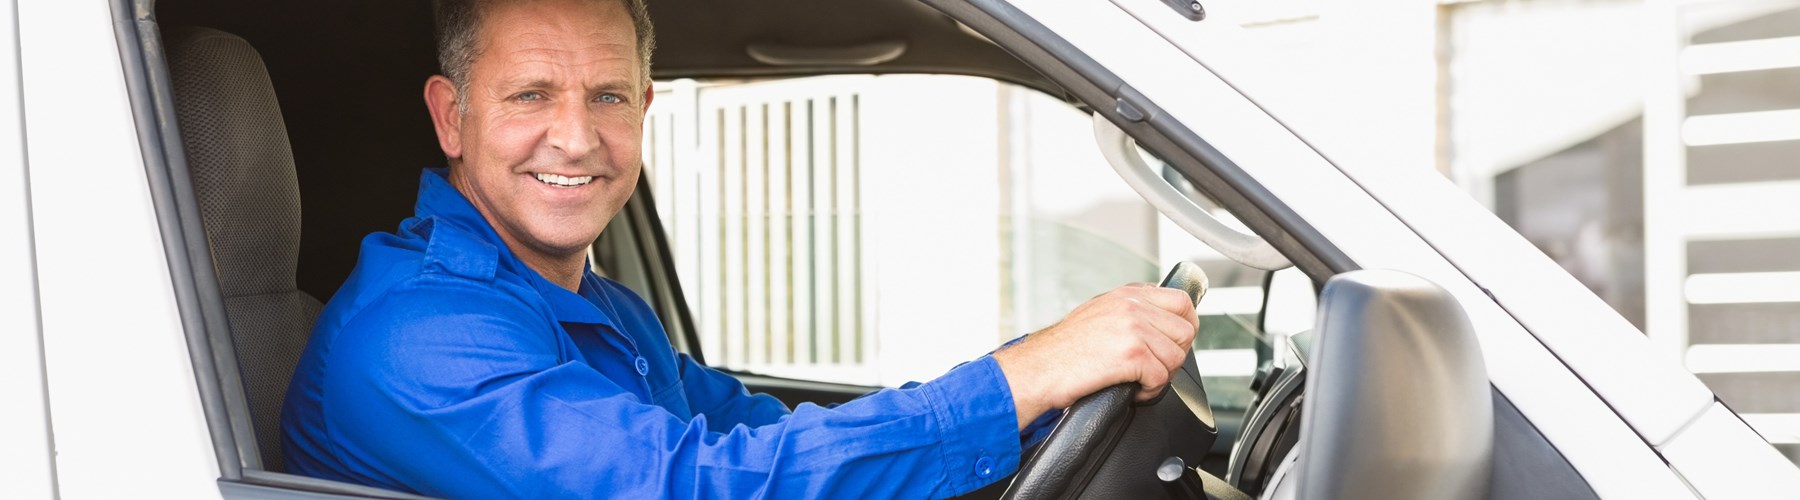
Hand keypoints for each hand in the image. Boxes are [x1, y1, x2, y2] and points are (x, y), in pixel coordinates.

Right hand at [993, 283, 1198, 429]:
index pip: (1182, 301)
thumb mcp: (1098, 312)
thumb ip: (1130, 310)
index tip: (1175, 343)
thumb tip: (1159, 321)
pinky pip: (1162, 377)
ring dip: (1161, 376)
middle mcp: (1132, 305)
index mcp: (1128, 294)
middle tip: (1153, 368)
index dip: (1185, 326)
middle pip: (1185, 331)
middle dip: (1174, 355)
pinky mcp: (1132, 353)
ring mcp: (1133, 328)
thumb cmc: (1062, 350)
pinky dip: (1150, 391)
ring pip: (1176, 356)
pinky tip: (1132, 390)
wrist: (1038, 368)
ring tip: (1138, 380)